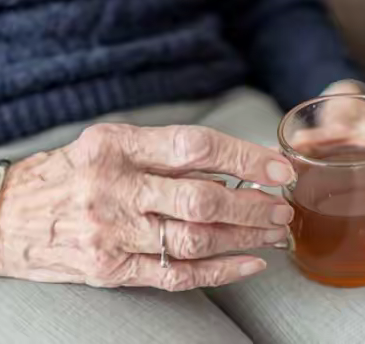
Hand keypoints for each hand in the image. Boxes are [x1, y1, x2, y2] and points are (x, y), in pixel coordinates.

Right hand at [0, 124, 294, 290]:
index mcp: (117, 146)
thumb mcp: (110, 145)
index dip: (244, 157)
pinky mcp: (111, 269)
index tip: (278, 169)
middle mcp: (115, 188)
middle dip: (252, 205)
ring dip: (244, 237)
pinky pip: (176, 274)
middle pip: (202, 198)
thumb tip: (228, 166)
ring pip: (196, 239)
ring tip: (273, 232)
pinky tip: (249, 264)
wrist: (8, 214)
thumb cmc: (69, 173)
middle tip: (281, 208)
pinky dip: (220, 271)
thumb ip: (163, 154)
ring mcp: (112, 233)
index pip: (195, 146)